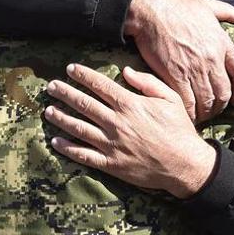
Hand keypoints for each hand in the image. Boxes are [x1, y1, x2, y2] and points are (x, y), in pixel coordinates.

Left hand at [44, 64, 218, 197]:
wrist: (185, 165)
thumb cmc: (179, 130)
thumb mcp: (171, 99)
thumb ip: (147, 83)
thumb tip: (126, 71)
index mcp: (130, 104)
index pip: (100, 85)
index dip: (83, 75)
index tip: (70, 69)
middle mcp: (116, 122)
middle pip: (83, 103)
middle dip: (64, 93)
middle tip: (51, 87)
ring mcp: (111, 144)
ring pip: (78, 127)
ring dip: (60, 118)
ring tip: (47, 111)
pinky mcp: (110, 164)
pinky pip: (83, 155)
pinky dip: (67, 148)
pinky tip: (55, 141)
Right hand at [122, 0, 233, 122]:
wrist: (152, 11)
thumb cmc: (178, 7)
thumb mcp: (208, 6)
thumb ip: (229, 13)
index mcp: (223, 44)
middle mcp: (212, 60)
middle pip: (224, 93)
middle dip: (221, 105)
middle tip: (215, 109)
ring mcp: (194, 69)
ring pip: (207, 101)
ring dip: (206, 111)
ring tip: (201, 114)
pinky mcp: (175, 76)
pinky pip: (187, 102)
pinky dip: (189, 112)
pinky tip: (187, 114)